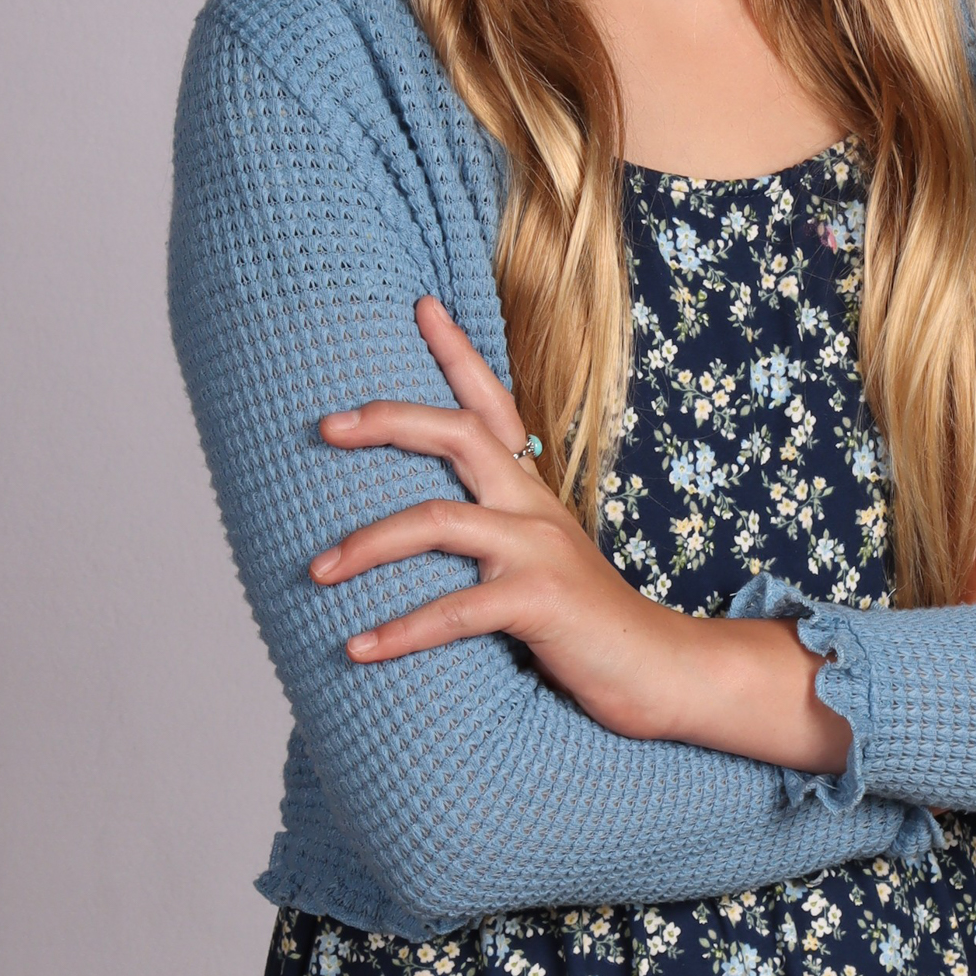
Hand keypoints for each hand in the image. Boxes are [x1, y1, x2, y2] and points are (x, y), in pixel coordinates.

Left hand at [309, 300, 846, 771]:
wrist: (659, 670)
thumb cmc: (588, 623)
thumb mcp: (541, 560)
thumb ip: (494, 536)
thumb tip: (425, 534)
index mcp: (531, 494)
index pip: (494, 406)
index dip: (458, 352)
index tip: (422, 305)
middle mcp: (533, 509)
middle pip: (459, 433)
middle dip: (389, 420)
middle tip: (326, 425)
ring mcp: (538, 551)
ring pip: (437, 521)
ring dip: (367, 544)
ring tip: (316, 570)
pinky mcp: (539, 601)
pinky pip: (454, 610)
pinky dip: (401, 630)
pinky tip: (358, 649)